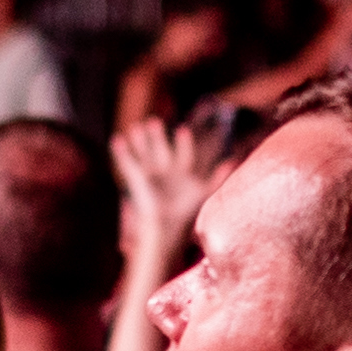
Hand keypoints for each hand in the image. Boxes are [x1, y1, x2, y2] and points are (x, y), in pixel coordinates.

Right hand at [111, 119, 212, 267]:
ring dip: (140, 141)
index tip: (183, 130)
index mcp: (183, 177)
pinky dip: (122, 152)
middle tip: (153, 122)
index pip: (184, 156)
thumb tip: (234, 160)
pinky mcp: (137, 181)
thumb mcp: (205, 192)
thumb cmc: (186, 213)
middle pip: (161, 152)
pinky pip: (128, 163)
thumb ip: (218, 176)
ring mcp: (150, 178)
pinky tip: (117, 139)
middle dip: (157, 137)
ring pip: (145, 154)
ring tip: (136, 127)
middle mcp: (166, 176)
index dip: (183, 143)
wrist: (165, 229)